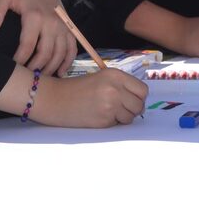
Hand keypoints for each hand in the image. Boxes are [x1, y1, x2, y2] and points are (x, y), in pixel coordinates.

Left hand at [0, 0, 77, 75]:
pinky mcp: (69, 27)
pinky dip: (68, 61)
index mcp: (34, 16)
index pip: (27, 45)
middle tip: (25, 77)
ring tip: (39, 79)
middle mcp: (52, 22)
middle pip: (46, 53)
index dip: (19, 60)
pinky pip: (72, 47)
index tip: (12, 69)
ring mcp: (63, 25)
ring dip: (51, 68)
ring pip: (60, 53)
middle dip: (35, 68)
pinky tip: (61, 73)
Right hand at [29, 68, 146, 127]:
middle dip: (133, 110)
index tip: (132, 100)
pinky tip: (99, 116)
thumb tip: (140, 100)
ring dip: (123, 118)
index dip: (139, 97)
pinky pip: (117, 124)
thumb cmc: (78, 89)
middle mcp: (115, 89)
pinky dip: (111, 123)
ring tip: (108, 112)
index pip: (142, 90)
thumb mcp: (102, 78)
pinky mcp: (104, 120)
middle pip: (139, 105)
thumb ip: (121, 86)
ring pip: (131, 117)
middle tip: (122, 109)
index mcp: (116, 75)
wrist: (55, 99)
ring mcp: (110, 105)